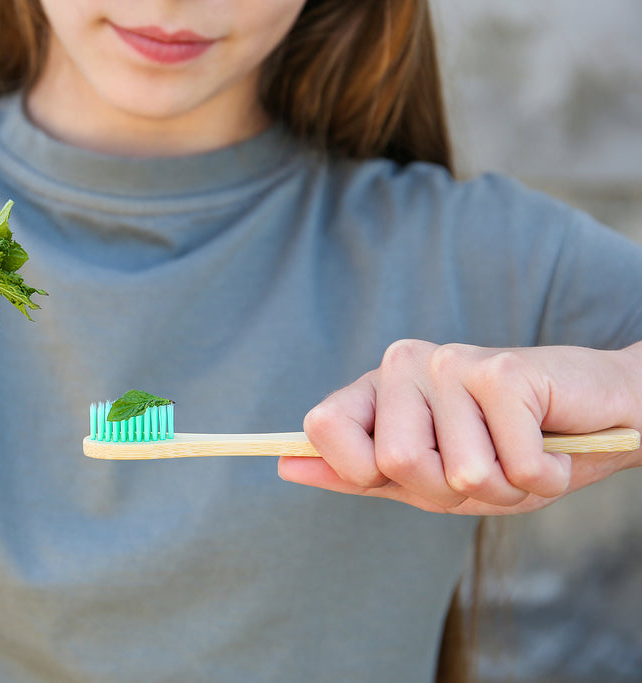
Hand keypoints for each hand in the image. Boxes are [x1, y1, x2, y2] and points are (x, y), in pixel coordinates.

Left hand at [279, 339, 641, 514]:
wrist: (606, 421)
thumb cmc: (512, 453)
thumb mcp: (428, 477)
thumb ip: (356, 473)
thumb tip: (283, 465)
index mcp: (379, 387)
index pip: (322, 426)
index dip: (362, 470)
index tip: (413, 467)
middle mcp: (405, 363)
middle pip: (394, 462)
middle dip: (448, 490)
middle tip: (485, 465)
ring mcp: (453, 362)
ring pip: (458, 472)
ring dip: (503, 487)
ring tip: (520, 453)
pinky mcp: (503, 371)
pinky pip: (511, 467)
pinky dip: (542, 477)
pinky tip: (549, 444)